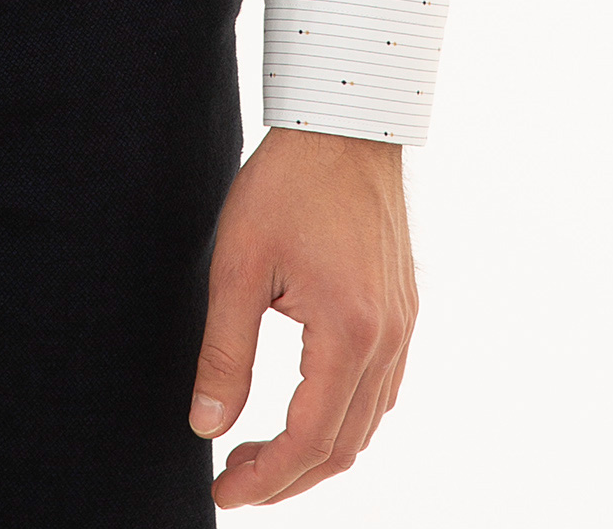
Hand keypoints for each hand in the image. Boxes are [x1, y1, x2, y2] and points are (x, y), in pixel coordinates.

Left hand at [188, 127, 416, 505]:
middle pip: (345, 445)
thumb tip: (208, 426)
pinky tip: (305, 407)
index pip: (310, 439)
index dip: (266, 478)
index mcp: (349, 331)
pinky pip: (381, 389)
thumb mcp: (238, 265)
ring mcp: (403, 326)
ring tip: (260, 450)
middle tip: (234, 478)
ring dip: (317, 451)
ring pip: (368, 424)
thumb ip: (224, 353)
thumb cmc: (287, 182)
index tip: (224, 491)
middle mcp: (388, 339)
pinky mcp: (404, 310)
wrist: (343, 122)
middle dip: (288, 476)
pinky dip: (344, 417)